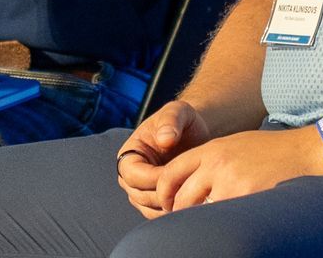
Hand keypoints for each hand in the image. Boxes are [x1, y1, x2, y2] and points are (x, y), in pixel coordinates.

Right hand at [115, 101, 213, 217]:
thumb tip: (165, 139)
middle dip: (162, 195)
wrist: (193, 133)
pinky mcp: (154, 199)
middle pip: (138, 195)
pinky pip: (159, 213)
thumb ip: (171, 120)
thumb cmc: (182, 120)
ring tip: (191, 196)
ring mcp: (141, 189)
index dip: (152, 178)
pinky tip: (191, 203)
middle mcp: (131, 174)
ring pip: (148, 208)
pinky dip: (173, 212)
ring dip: (168, 206)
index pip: (132, 174)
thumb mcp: (178, 111)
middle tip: (187, 190)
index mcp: (129, 154)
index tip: (175, 174)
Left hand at [153, 127, 322, 213]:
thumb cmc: (274, 151)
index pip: (172, 172)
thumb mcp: (237, 145)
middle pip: (180, 196)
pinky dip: (222, 223)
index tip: (168, 204)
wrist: (308, 152)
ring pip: (198, 211)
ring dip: (200, 219)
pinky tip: (232, 221)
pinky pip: (221, 217)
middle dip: (179, 212)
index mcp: (213, 149)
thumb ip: (211, 161)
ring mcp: (230, 182)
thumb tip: (187, 185)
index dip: (164, 192)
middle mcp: (217, 164)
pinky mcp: (245, 198)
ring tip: (210, 222)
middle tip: (185, 220)